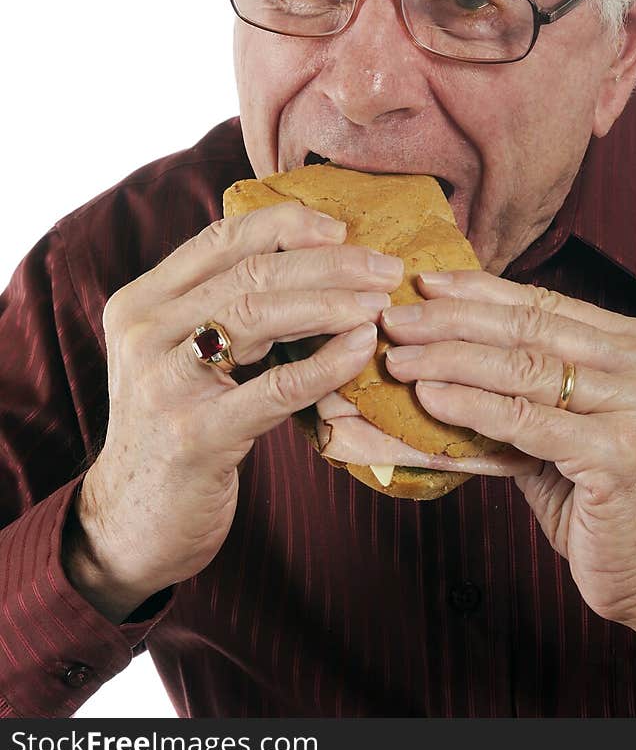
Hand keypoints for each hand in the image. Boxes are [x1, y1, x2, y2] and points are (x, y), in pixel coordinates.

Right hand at [66, 203, 403, 621]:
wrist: (136, 523)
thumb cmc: (181, 427)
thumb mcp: (185, 356)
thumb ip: (225, 307)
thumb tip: (317, 258)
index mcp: (142, 302)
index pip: (221, 238)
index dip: (287, 226)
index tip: (342, 229)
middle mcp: (144, 333)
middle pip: (248, 273)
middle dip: (327, 264)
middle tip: (385, 268)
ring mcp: (164, 384)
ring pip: (256, 315)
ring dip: (330, 304)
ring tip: (379, 303)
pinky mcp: (195, 437)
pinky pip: (274, 388)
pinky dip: (326, 363)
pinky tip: (361, 349)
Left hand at [382, 270, 635, 664]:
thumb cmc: (592, 491)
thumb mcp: (557, 421)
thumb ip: (516, 378)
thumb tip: (432, 337)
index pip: (543, 304)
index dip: (478, 292)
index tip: (424, 285)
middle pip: (529, 330)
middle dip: (452, 322)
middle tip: (395, 321)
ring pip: (523, 369)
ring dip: (450, 361)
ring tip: (399, 360)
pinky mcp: (620, 452)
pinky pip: (525, 420)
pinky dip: (470, 406)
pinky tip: (430, 398)